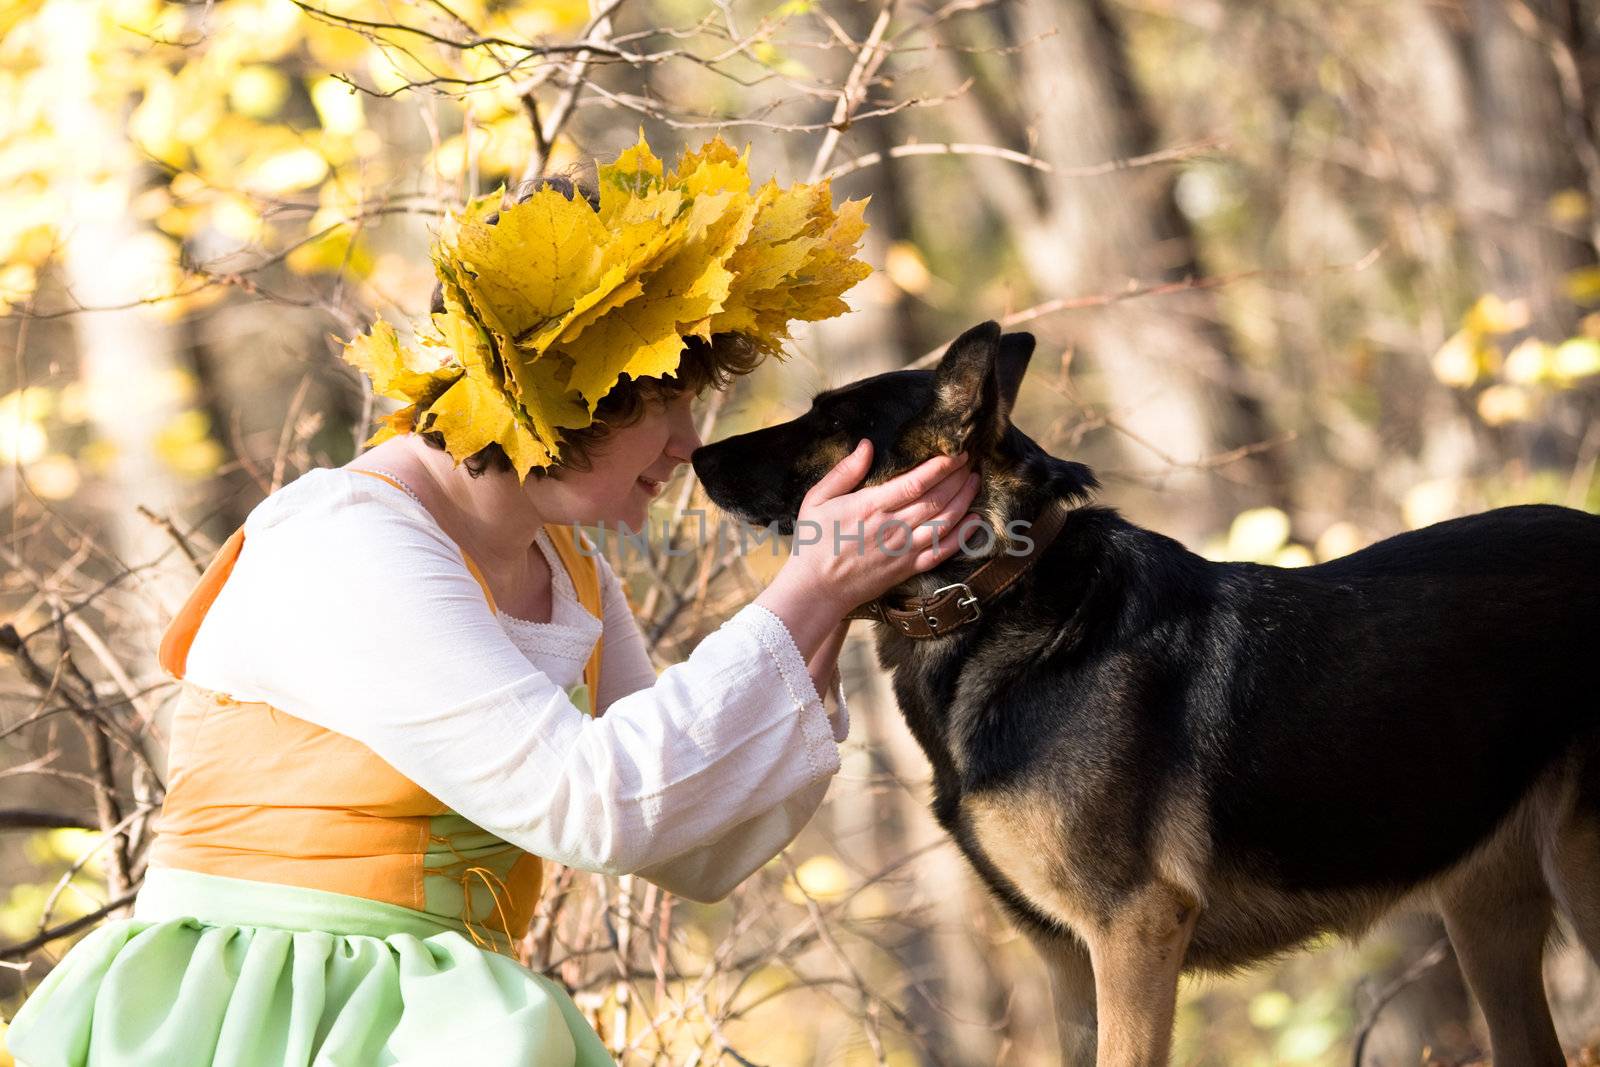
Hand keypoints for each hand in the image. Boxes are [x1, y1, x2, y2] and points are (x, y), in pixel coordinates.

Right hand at [783, 439, 982, 613]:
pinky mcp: (908, 569)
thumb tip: (866, 445)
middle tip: (970, 463)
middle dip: (958, 478)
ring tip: (974, 483)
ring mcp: (903, 550)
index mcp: (871, 506)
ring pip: (945, 522)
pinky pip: (943, 552)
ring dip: (964, 500)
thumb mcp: (817, 499)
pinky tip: (974, 521)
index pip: (916, 482)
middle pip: (937, 499)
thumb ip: (844, 472)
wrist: (816, 589)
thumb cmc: (813, 542)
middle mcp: (892, 527)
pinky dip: (962, 536)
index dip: (941, 466)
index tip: (956, 453)